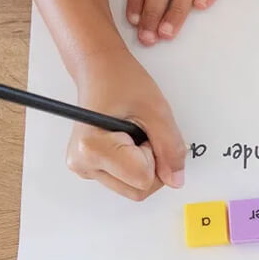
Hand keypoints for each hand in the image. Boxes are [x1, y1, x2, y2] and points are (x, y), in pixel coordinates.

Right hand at [66, 46, 186, 200]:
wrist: (98, 69)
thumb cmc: (120, 80)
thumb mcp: (156, 110)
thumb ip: (170, 148)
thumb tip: (176, 180)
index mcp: (92, 148)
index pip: (143, 179)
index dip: (156, 156)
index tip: (146, 131)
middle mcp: (82, 163)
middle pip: (138, 190)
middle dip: (151, 165)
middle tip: (142, 132)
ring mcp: (84, 168)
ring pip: (133, 188)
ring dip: (143, 165)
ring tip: (133, 134)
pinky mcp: (89, 168)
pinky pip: (125, 180)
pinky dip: (134, 165)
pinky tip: (126, 141)